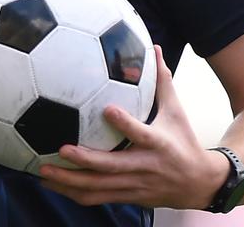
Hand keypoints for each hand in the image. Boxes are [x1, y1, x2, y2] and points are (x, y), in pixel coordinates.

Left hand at [38, 46, 224, 208]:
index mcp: (159, 144)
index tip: (107, 109)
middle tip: (61, 149)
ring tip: (43, 171)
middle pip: (112, 167)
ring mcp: (135, 185)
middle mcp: (145, 167)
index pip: (142, 133)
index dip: (125, 124)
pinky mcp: (128, 197)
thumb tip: (153, 48)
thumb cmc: (184, 142)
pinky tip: (52, 184)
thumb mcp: (177, 112)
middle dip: (85, 160)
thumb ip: (163, 82)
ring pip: (99, 188)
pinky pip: (98, 197)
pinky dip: (74, 192)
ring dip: (70, 181)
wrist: (200, 185)